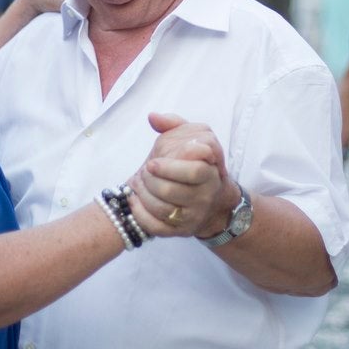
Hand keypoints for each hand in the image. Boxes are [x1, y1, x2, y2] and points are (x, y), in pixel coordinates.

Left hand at [126, 113, 227, 238]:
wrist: (214, 201)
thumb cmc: (199, 163)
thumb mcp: (196, 138)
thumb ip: (175, 123)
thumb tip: (153, 117)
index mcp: (210, 174)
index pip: (194, 171)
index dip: (170, 167)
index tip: (152, 162)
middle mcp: (204, 197)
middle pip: (171, 191)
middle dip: (150, 180)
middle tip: (143, 171)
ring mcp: (193, 216)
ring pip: (161, 209)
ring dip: (142, 194)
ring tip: (137, 183)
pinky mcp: (181, 231)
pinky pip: (157, 227)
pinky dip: (140, 214)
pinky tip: (134, 199)